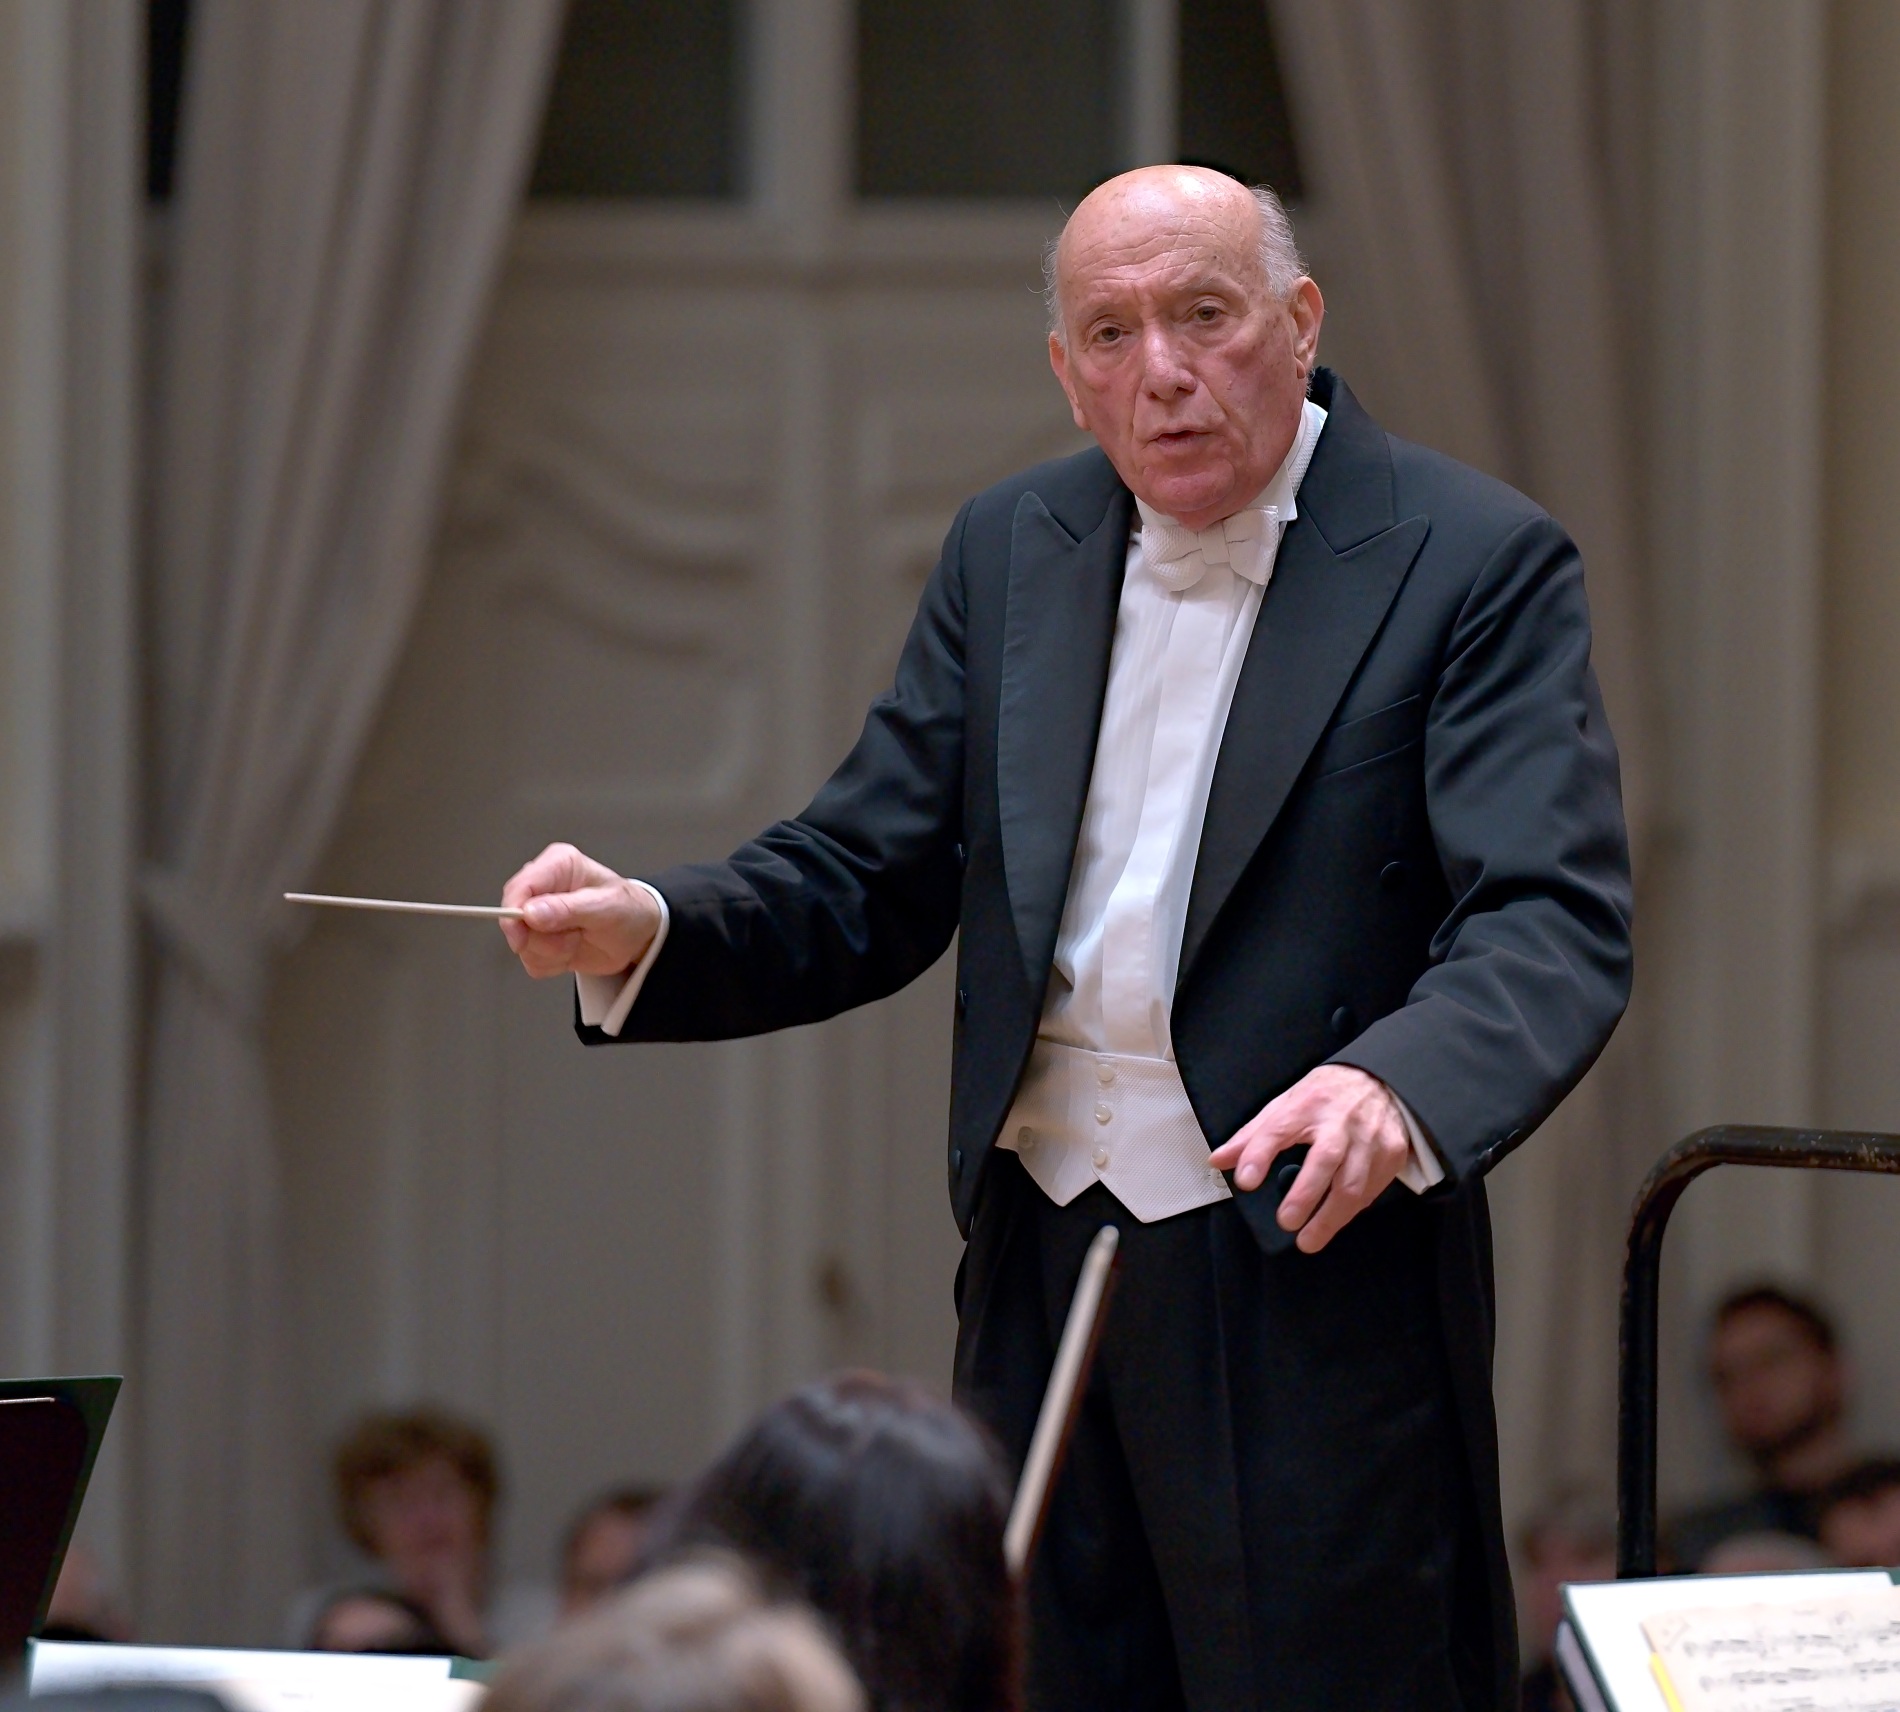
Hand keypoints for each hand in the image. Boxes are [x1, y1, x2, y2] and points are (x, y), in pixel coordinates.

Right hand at [500, 842, 659, 979]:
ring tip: (578, 938)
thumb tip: (531, 912)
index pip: (519, 887)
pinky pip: (531, 961)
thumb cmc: (628, 910)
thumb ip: (568, 909)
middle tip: (574, 936)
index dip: (513, 914)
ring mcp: (538, 915)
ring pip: (522, 945)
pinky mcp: (539, 940)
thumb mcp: (606, 907)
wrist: (640, 934)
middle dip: (543, 938)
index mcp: (556, 866)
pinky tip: (573, 950)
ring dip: (552, 952)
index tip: (522, 938)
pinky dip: (553, 963)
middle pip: (513, 919)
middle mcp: (542, 888)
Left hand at [1205, 1064, 1411, 1253]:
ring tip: (1308, 1240)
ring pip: (1353, 1183)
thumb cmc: (1326, 1097)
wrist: (1380, 1081)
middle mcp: (1340, 1121)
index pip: (1278, 1128)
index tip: (1245, 1181)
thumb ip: (1252, 1135)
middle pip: (1325, 1159)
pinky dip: (1351, 1210)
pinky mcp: (1392, 1154)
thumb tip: (1218, 1160)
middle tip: (1286, 1222)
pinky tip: (1335, 1219)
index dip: (1259, 1154)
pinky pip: (1370, 1190)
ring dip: (1330, 1218)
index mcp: (1307, 1104)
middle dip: (1304, 1195)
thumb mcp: (1286, 1104)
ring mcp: (1370, 1138)